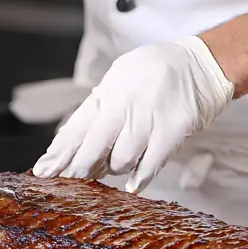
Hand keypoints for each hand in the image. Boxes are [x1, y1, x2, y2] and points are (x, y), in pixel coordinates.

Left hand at [33, 37, 233, 192]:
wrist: (203, 63)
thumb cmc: (157, 71)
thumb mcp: (121, 76)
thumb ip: (100, 105)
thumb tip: (75, 139)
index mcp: (109, 89)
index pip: (77, 126)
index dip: (59, 152)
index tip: (44, 170)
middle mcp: (126, 103)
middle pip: (92, 146)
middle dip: (78, 168)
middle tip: (72, 180)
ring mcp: (149, 118)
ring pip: (119, 159)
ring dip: (114, 168)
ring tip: (117, 164)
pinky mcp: (173, 131)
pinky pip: (150, 164)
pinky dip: (139, 178)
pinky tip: (133, 185)